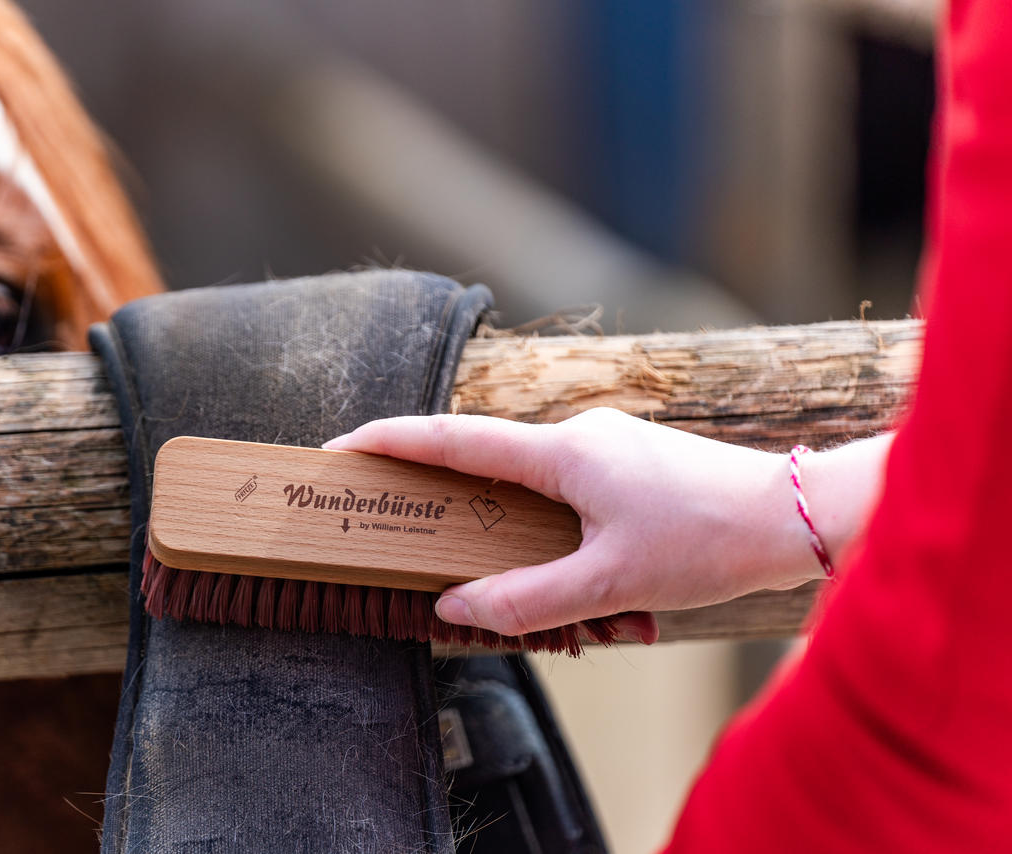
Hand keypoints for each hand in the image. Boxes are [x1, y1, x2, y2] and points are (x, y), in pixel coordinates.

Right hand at [325, 409, 839, 641]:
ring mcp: (611, 446)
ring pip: (541, 495)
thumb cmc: (709, 541)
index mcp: (564, 453)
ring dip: (531, 545)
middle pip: (494, 472)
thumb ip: (526, 601)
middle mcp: (581, 437)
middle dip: (465, 516)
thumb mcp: (610, 584)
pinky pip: (575, 498)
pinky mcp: (634, 464)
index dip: (393, 441)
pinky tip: (604, 596)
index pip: (457, 440)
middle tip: (437, 552)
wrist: (798, 516)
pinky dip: (567, 540)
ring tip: (570, 609)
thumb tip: (456, 607)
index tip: (343, 445)